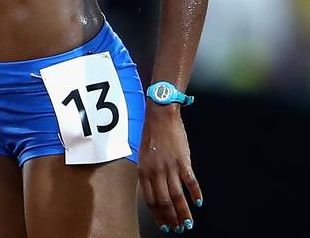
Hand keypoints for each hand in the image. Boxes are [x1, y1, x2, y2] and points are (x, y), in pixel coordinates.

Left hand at [139, 104, 202, 232]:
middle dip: (171, 218)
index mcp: (144, 171)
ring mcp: (170, 167)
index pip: (151, 200)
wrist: (161, 116)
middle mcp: (156, 172)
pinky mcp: (183, 161)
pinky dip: (195, 193)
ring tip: (188, 224)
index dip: (158, 215)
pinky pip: (190, 181)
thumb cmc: (151, 134)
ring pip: (177, 196)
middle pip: (164, 201)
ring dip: (183, 212)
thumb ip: (148, 173)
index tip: (164, 225)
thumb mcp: (143, 156)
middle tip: (177, 229)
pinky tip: (199, 202)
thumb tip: (154, 191)